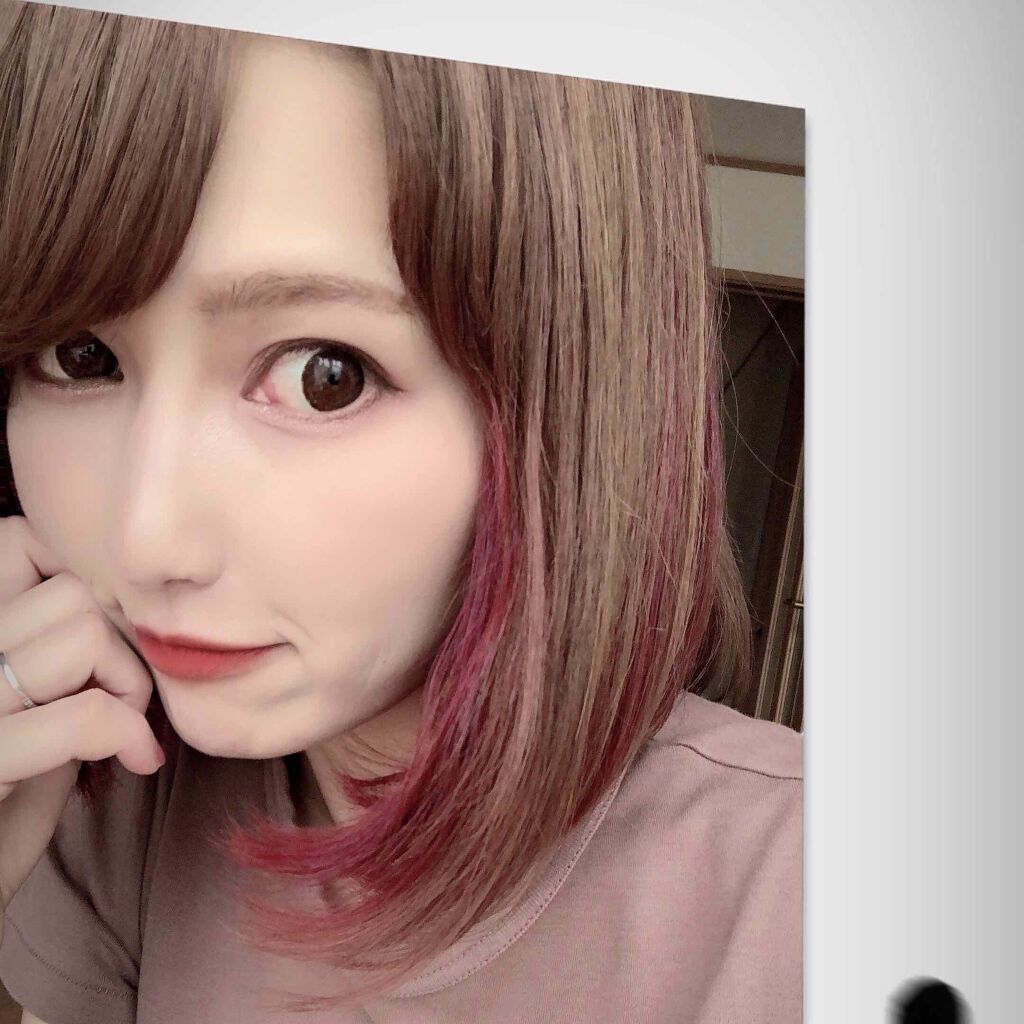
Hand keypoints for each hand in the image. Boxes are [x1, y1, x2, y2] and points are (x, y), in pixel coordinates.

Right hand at [0, 516, 162, 944]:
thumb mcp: (24, 710)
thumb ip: (54, 654)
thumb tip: (122, 615)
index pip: (21, 539)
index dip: (81, 582)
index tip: (104, 643)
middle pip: (72, 589)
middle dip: (119, 641)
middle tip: (123, 698)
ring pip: (83, 630)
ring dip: (127, 682)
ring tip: (122, 728)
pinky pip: (85, 714)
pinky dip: (128, 732)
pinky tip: (137, 760)